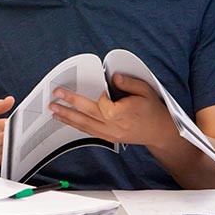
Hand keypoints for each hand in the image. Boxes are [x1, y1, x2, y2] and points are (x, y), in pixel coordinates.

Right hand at [0, 96, 13, 172]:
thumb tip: (10, 101)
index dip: (5, 124)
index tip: (15, 120)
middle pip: (2, 138)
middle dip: (11, 131)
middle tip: (14, 126)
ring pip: (6, 148)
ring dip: (9, 141)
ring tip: (3, 135)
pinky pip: (5, 157)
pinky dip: (6, 150)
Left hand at [49, 74, 175, 146]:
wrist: (160, 132)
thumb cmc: (153, 111)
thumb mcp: (145, 91)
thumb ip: (129, 83)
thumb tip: (114, 77)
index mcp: (122, 114)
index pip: (102, 103)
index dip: (99, 95)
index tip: (99, 89)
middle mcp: (114, 126)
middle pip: (87, 114)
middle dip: (69, 104)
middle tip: (56, 96)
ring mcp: (110, 133)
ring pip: (84, 125)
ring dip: (68, 117)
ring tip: (54, 110)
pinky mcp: (109, 138)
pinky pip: (89, 131)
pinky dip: (76, 125)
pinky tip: (67, 120)